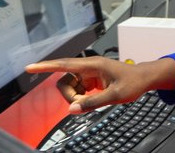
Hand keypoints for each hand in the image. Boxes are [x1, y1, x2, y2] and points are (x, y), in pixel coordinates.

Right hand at [25, 56, 174, 113]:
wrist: (144, 78)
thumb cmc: (133, 83)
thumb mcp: (115, 95)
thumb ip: (92, 103)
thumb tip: (71, 110)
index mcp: (92, 65)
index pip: (63, 64)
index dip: (45, 67)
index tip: (29, 68)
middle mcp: (87, 67)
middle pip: (64, 81)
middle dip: (69, 96)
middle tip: (84, 105)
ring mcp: (88, 73)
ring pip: (70, 88)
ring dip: (76, 98)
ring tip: (93, 102)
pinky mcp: (90, 80)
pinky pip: (77, 91)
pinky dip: (81, 99)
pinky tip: (93, 100)